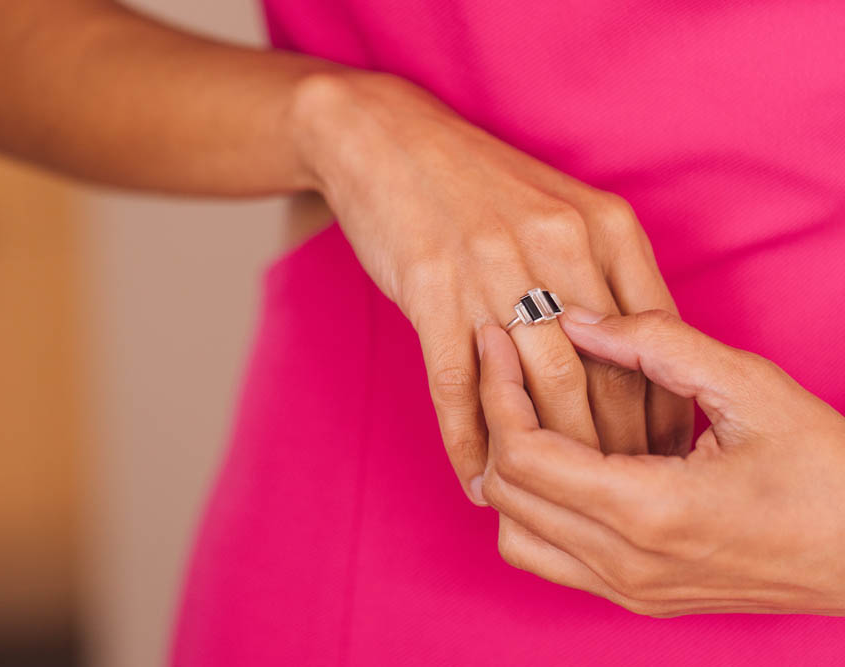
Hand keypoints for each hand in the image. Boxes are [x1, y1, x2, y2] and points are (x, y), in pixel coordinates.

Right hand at [290, 72, 692, 503]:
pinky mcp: (429, 288)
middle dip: (612, 449)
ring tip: (549, 497)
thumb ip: (602, 275)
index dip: (660, 409)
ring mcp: (489, 268)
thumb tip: (629, 364)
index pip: (654, 339)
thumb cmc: (477, 184)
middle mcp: (555, 246)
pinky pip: (456, 384)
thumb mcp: (561, 209)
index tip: (659, 457)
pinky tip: (478, 479)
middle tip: (615, 497)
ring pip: (535, 387)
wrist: (386, 138)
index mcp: (602, 226)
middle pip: (601, 373)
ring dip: (545, 456)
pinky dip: (469, 441)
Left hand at [477, 307, 844, 615]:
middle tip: (503, 362)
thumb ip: (655, 344)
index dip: (496, 389)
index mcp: (649, 510)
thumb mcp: (749, 387)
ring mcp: (630, 590)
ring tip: (526, 409)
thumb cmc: (829, 471)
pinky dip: (532, 509)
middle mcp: (626, 563)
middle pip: (504, 492)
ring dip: (507, 470)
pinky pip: (548, 557)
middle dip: (492, 418)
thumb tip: (574, 319)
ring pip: (514, 532)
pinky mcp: (638, 597)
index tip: (495, 339)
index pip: (522, 454)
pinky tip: (559, 459)